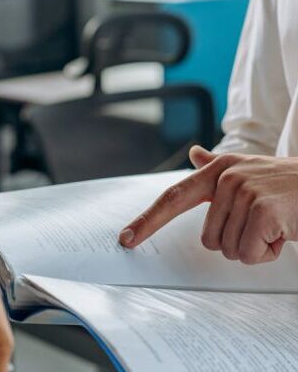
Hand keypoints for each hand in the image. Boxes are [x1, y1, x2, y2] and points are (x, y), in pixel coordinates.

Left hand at [119, 146, 297, 264]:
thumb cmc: (286, 185)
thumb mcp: (249, 171)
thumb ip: (215, 166)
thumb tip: (194, 153)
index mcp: (217, 171)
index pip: (172, 198)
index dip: (147, 220)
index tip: (126, 238)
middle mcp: (226, 178)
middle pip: (208, 240)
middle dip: (237, 241)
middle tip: (261, 223)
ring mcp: (244, 192)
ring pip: (230, 250)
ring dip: (255, 246)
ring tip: (274, 224)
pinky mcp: (263, 210)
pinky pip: (250, 254)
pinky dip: (268, 252)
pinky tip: (283, 231)